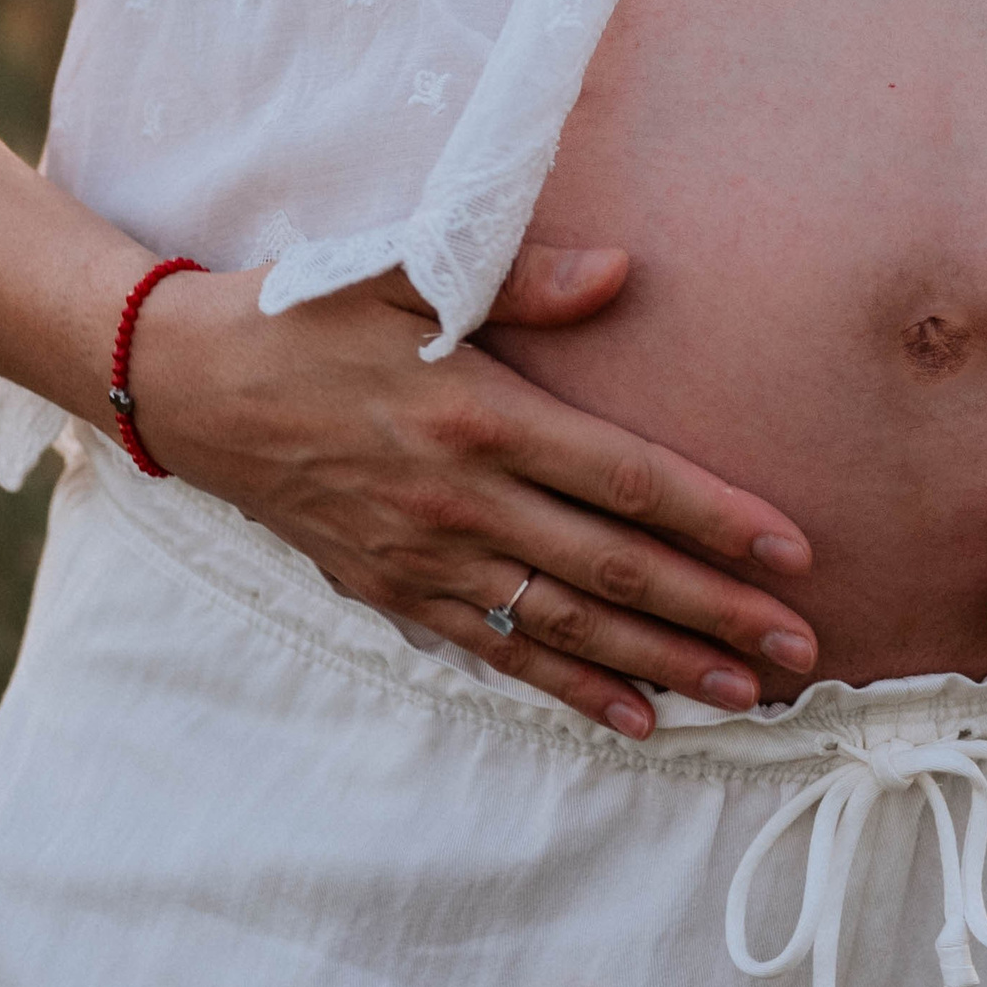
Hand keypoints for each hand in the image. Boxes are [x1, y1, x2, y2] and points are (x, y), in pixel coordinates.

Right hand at [124, 243, 819, 739]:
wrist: (184, 386)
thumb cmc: (302, 314)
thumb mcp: (402, 267)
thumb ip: (523, 277)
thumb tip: (624, 272)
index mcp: (477, 413)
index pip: (627, 479)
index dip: (716, 520)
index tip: (793, 552)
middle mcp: (461, 500)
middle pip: (615, 570)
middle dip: (717, 613)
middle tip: (802, 649)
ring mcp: (426, 557)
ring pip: (568, 626)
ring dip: (663, 665)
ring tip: (746, 694)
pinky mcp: (393, 590)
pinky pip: (497, 652)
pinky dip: (569, 690)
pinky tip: (636, 719)